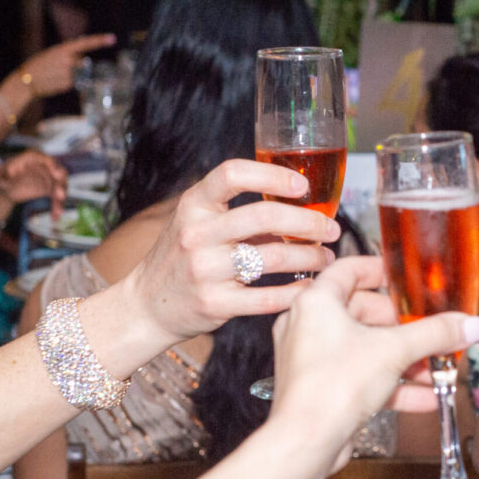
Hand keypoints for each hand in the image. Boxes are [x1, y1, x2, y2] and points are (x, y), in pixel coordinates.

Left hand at [0, 150, 67, 218]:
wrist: (4, 187)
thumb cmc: (2, 177)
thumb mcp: (0, 174)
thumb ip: (6, 172)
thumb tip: (11, 171)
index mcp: (33, 159)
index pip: (47, 161)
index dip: (54, 167)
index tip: (57, 175)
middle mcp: (45, 167)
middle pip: (59, 174)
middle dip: (61, 185)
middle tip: (60, 196)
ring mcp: (49, 178)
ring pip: (59, 188)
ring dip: (60, 201)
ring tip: (57, 213)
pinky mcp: (50, 189)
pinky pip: (56, 198)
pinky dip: (56, 208)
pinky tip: (55, 217)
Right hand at [19, 34, 116, 97]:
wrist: (26, 80)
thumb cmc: (38, 65)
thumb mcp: (51, 54)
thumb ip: (67, 54)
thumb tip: (83, 57)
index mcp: (62, 49)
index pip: (84, 43)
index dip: (99, 41)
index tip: (112, 38)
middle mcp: (68, 61)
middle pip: (83, 63)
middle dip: (77, 66)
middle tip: (59, 68)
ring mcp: (69, 73)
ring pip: (78, 74)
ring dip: (71, 75)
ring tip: (55, 75)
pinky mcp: (68, 84)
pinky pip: (73, 83)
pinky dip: (67, 82)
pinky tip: (55, 81)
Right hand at [124, 159, 340, 344]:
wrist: (148, 305)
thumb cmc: (184, 257)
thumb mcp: (198, 222)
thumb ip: (238, 210)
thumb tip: (300, 202)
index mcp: (193, 204)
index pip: (232, 174)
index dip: (272, 174)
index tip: (303, 185)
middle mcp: (196, 233)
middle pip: (264, 216)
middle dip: (309, 221)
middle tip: (331, 229)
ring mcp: (204, 270)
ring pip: (274, 258)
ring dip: (311, 257)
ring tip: (326, 258)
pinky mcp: (215, 303)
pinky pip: (269, 297)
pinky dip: (298, 292)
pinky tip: (310, 286)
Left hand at [269, 257, 478, 465]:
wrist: (306, 443)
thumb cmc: (333, 386)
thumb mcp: (395, 350)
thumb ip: (436, 334)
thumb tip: (472, 325)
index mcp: (317, 303)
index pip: (349, 270)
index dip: (380, 270)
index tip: (405, 278)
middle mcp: (309, 326)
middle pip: (365, 314)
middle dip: (405, 327)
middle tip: (432, 330)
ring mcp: (314, 359)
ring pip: (367, 349)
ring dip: (405, 359)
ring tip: (437, 367)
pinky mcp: (324, 388)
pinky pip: (363, 378)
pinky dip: (394, 384)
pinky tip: (428, 397)